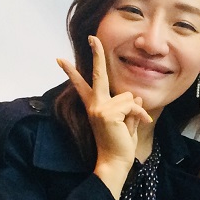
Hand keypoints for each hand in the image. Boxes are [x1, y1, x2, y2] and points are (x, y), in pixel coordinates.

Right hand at [56, 36, 151, 197]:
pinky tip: (139, 124)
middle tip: (93, 37)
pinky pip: (132, 105)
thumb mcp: (126, 122)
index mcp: (95, 106)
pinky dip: (140, 114)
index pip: (82, 85)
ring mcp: (99, 108)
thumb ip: (128, 107)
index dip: (71, 72)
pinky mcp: (107, 113)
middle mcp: (94, 104)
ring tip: (129, 126)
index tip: (59, 59)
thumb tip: (136, 95)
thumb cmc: (119, 144)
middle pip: (97, 74)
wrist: (115, 162)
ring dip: (135, 110)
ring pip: (128, 96)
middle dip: (97, 53)